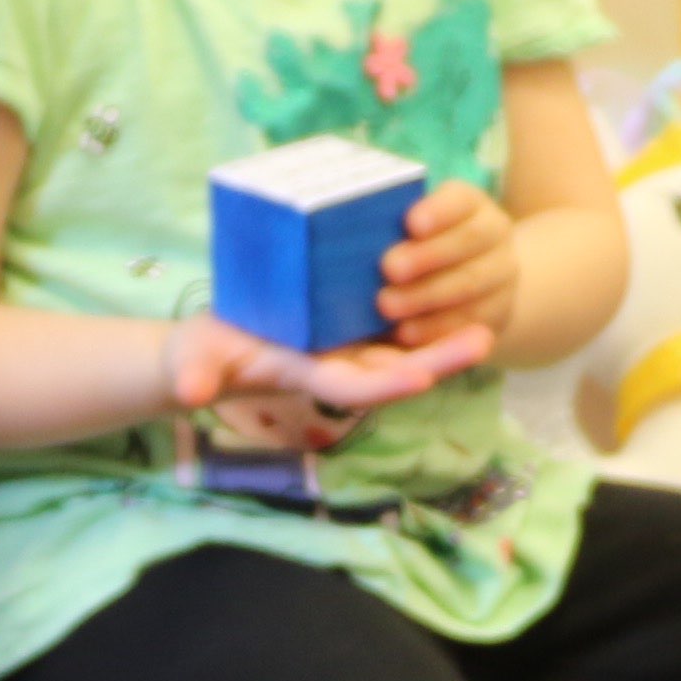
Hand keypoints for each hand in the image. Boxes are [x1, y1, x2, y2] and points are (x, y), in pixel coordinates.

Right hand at [165, 311, 492, 443]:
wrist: (208, 354)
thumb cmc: (200, 360)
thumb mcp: (194, 364)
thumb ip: (194, 376)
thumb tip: (191, 390)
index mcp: (307, 376)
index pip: (353, 386)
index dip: (387, 382)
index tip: (423, 377)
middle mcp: (336, 365)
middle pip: (395, 367)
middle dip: (439, 358)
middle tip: (484, 338)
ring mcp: (345, 348)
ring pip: (404, 347)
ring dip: (444, 337)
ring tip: (489, 317)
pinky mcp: (345, 326)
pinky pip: (392, 324)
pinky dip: (424, 313)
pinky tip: (456, 291)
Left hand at [371, 183, 522, 356]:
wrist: (471, 285)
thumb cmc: (418, 248)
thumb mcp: (413, 229)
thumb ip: (389, 225)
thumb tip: (346, 224)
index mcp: (471, 205)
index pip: (461, 199)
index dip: (438, 211)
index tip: (410, 223)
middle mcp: (494, 234)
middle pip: (469, 240)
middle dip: (427, 256)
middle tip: (388, 268)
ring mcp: (502, 275)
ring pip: (472, 284)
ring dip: (427, 296)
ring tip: (387, 306)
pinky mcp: (499, 313)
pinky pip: (470, 322)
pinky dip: (436, 329)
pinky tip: (405, 333)